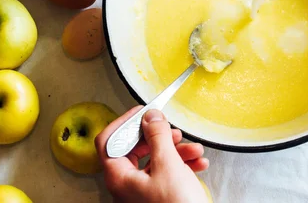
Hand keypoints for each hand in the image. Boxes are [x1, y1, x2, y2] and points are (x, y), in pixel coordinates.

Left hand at [95, 107, 209, 202]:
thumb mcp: (168, 165)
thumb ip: (158, 136)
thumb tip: (150, 117)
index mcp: (119, 177)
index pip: (109, 140)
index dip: (125, 122)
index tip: (143, 112)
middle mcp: (127, 185)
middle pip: (135, 149)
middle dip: (158, 137)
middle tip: (171, 130)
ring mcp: (142, 192)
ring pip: (155, 160)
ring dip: (176, 150)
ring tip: (194, 148)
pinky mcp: (158, 196)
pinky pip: (166, 173)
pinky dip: (182, 164)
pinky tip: (198, 163)